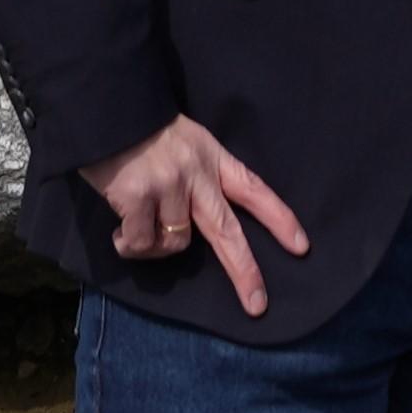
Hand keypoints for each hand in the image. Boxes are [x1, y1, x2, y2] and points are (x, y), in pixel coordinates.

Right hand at [82, 112, 309, 319]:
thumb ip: (199, 180)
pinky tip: (119, 229)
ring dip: (156, 246)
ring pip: (176, 244)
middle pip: (228, 230)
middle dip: (245, 270)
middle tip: (257, 304)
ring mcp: (169, 186)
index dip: (279, 219)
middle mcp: (197, 174)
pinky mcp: (139, 198)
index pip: (254, 190)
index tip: (301, 246)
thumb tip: (194, 229)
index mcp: (213, 158)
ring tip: (137, 224)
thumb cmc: (146, 130)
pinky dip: (129, 245)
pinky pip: (141, 244)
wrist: (110, 108)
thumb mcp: (187, 143)